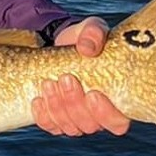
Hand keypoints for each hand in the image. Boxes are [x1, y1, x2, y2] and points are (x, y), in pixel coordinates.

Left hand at [31, 17, 130, 136]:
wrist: (59, 45)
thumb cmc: (84, 40)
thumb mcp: (91, 29)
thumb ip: (94, 33)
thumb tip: (88, 48)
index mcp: (117, 99)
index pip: (118, 122)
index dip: (107, 114)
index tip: (93, 93)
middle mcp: (98, 115)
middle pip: (90, 125)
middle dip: (75, 103)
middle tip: (65, 78)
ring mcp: (76, 120)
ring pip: (69, 126)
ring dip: (57, 106)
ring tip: (48, 82)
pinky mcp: (55, 119)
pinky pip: (49, 125)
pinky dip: (42, 114)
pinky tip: (37, 98)